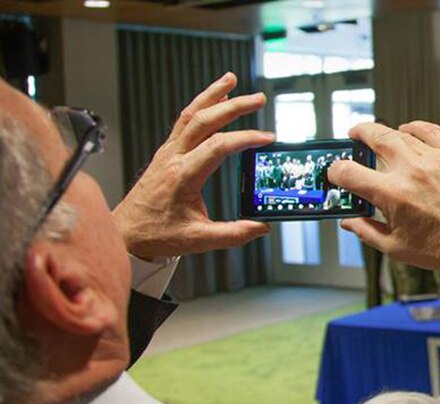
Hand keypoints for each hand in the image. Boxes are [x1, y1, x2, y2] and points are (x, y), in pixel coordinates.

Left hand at [113, 72, 274, 258]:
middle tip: (258, 99)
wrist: (126, 232)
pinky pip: (184, 121)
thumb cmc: (157, 234)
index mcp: (183, 176)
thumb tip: (261, 226)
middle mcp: (173, 158)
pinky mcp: (166, 152)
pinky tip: (214, 101)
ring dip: (212, 95)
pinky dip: (201, 106)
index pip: (218, 146)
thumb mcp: (200, 239)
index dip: (245, 139)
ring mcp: (168, 152)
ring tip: (231, 81)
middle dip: (234, 106)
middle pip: (205, 120)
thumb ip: (234, 234)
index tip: (267, 139)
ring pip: (191, 114)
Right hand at [333, 122, 439, 270]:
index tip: (337, 173)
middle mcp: (410, 172)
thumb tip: (347, 222)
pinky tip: (407, 130)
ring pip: (399, 133)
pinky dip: (415, 127)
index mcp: (391, 195)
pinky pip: (430, 130)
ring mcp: (433, 160)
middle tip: (353, 136)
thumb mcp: (396, 247)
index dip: (335, 171)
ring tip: (377, 137)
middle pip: (373, 137)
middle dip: (357, 134)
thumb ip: (367, 231)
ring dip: (383, 133)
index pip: (349, 172)